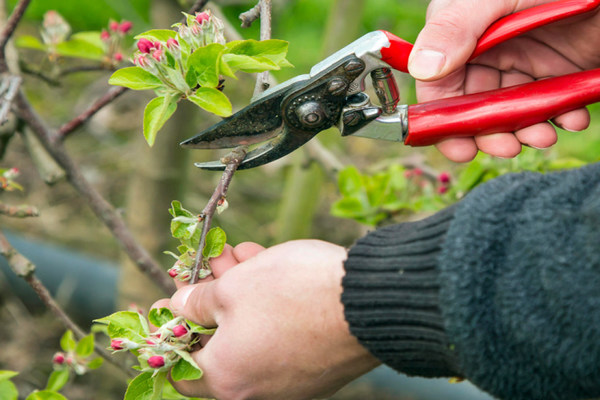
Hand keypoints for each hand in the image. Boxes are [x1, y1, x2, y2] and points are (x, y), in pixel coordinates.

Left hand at [154, 240, 379, 399]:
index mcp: (227, 378)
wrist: (370, 303)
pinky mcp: (317, 367)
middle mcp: (256, 389)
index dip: (168, 330)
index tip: (169, 300)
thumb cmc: (292, 294)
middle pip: (219, 342)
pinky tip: (268, 268)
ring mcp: (290, 381)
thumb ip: (197, 301)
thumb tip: (180, 306)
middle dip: (210, 297)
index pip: (180, 366)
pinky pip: (279, 337)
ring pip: (250, 334)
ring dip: (240, 294)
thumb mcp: (233, 287)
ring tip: (240, 254)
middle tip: (211, 262)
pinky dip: (268, 307)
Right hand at [409, 0, 599, 161]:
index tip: (461, 147)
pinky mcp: (551, 67)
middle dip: (489, 133)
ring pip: (509, 110)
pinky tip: (571, 117)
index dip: (445, 120)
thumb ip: (455, 27)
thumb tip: (423, 69)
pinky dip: (559, 116)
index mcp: (457, 31)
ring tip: (544, 136)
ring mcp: (518, 59)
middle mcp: (483, 49)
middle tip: (509, 147)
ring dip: (525, 130)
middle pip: (472, 106)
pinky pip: (547, 102)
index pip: (438, 85)